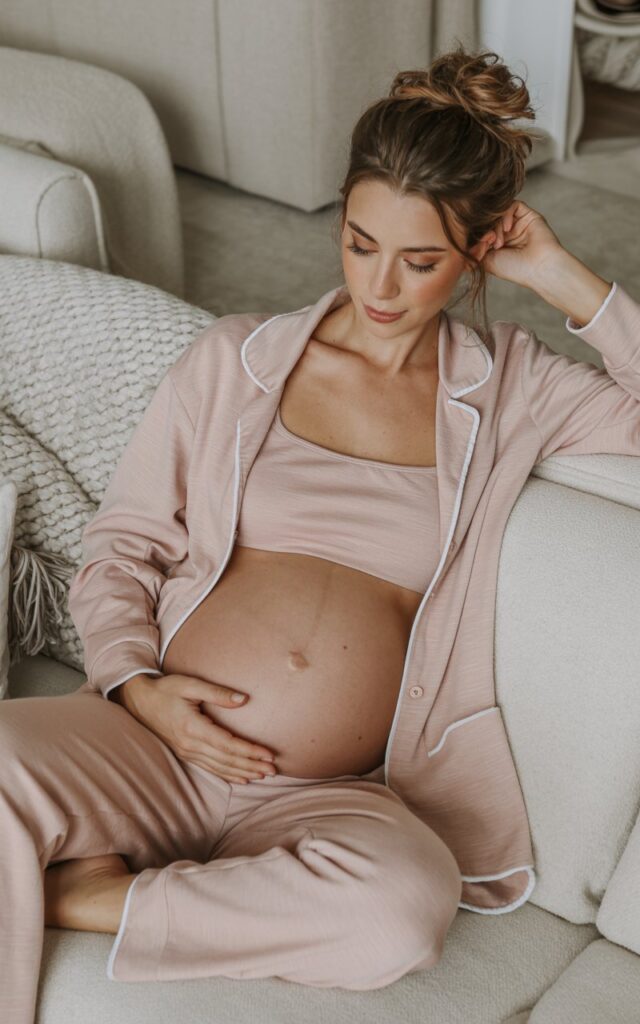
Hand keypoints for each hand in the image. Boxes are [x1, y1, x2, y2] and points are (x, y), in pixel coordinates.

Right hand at [121, 673, 277, 783]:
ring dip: (242, 772)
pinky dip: (227, 775)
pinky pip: (209, 768)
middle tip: (273, 770)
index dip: (250, 751)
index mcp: (193, 728)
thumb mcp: (190, 684)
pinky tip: (241, 779)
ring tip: (262, 775)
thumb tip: (243, 700)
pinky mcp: (184, 753)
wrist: (138, 701)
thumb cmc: (165, 689)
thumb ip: (217, 693)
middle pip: (227, 760)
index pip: (228, 744)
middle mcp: (190, 744)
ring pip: (219, 768)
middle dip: (251, 765)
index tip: (268, 754)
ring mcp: (186, 752)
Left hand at [478, 199, 565, 290]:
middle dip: (484, 231)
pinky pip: (511, 205)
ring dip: (495, 226)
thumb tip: (460, 242)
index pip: (480, 231)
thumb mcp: (486, 262)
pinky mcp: (527, 215)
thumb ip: (473, 249)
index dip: (475, 236)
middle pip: (488, 220)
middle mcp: (507, 233)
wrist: (539, 268)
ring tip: (499, 243)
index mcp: (497, 245)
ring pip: (498, 213)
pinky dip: (505, 215)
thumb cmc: (514, 269)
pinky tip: (507, 229)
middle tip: (488, 244)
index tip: (478, 248)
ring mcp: (517, 223)